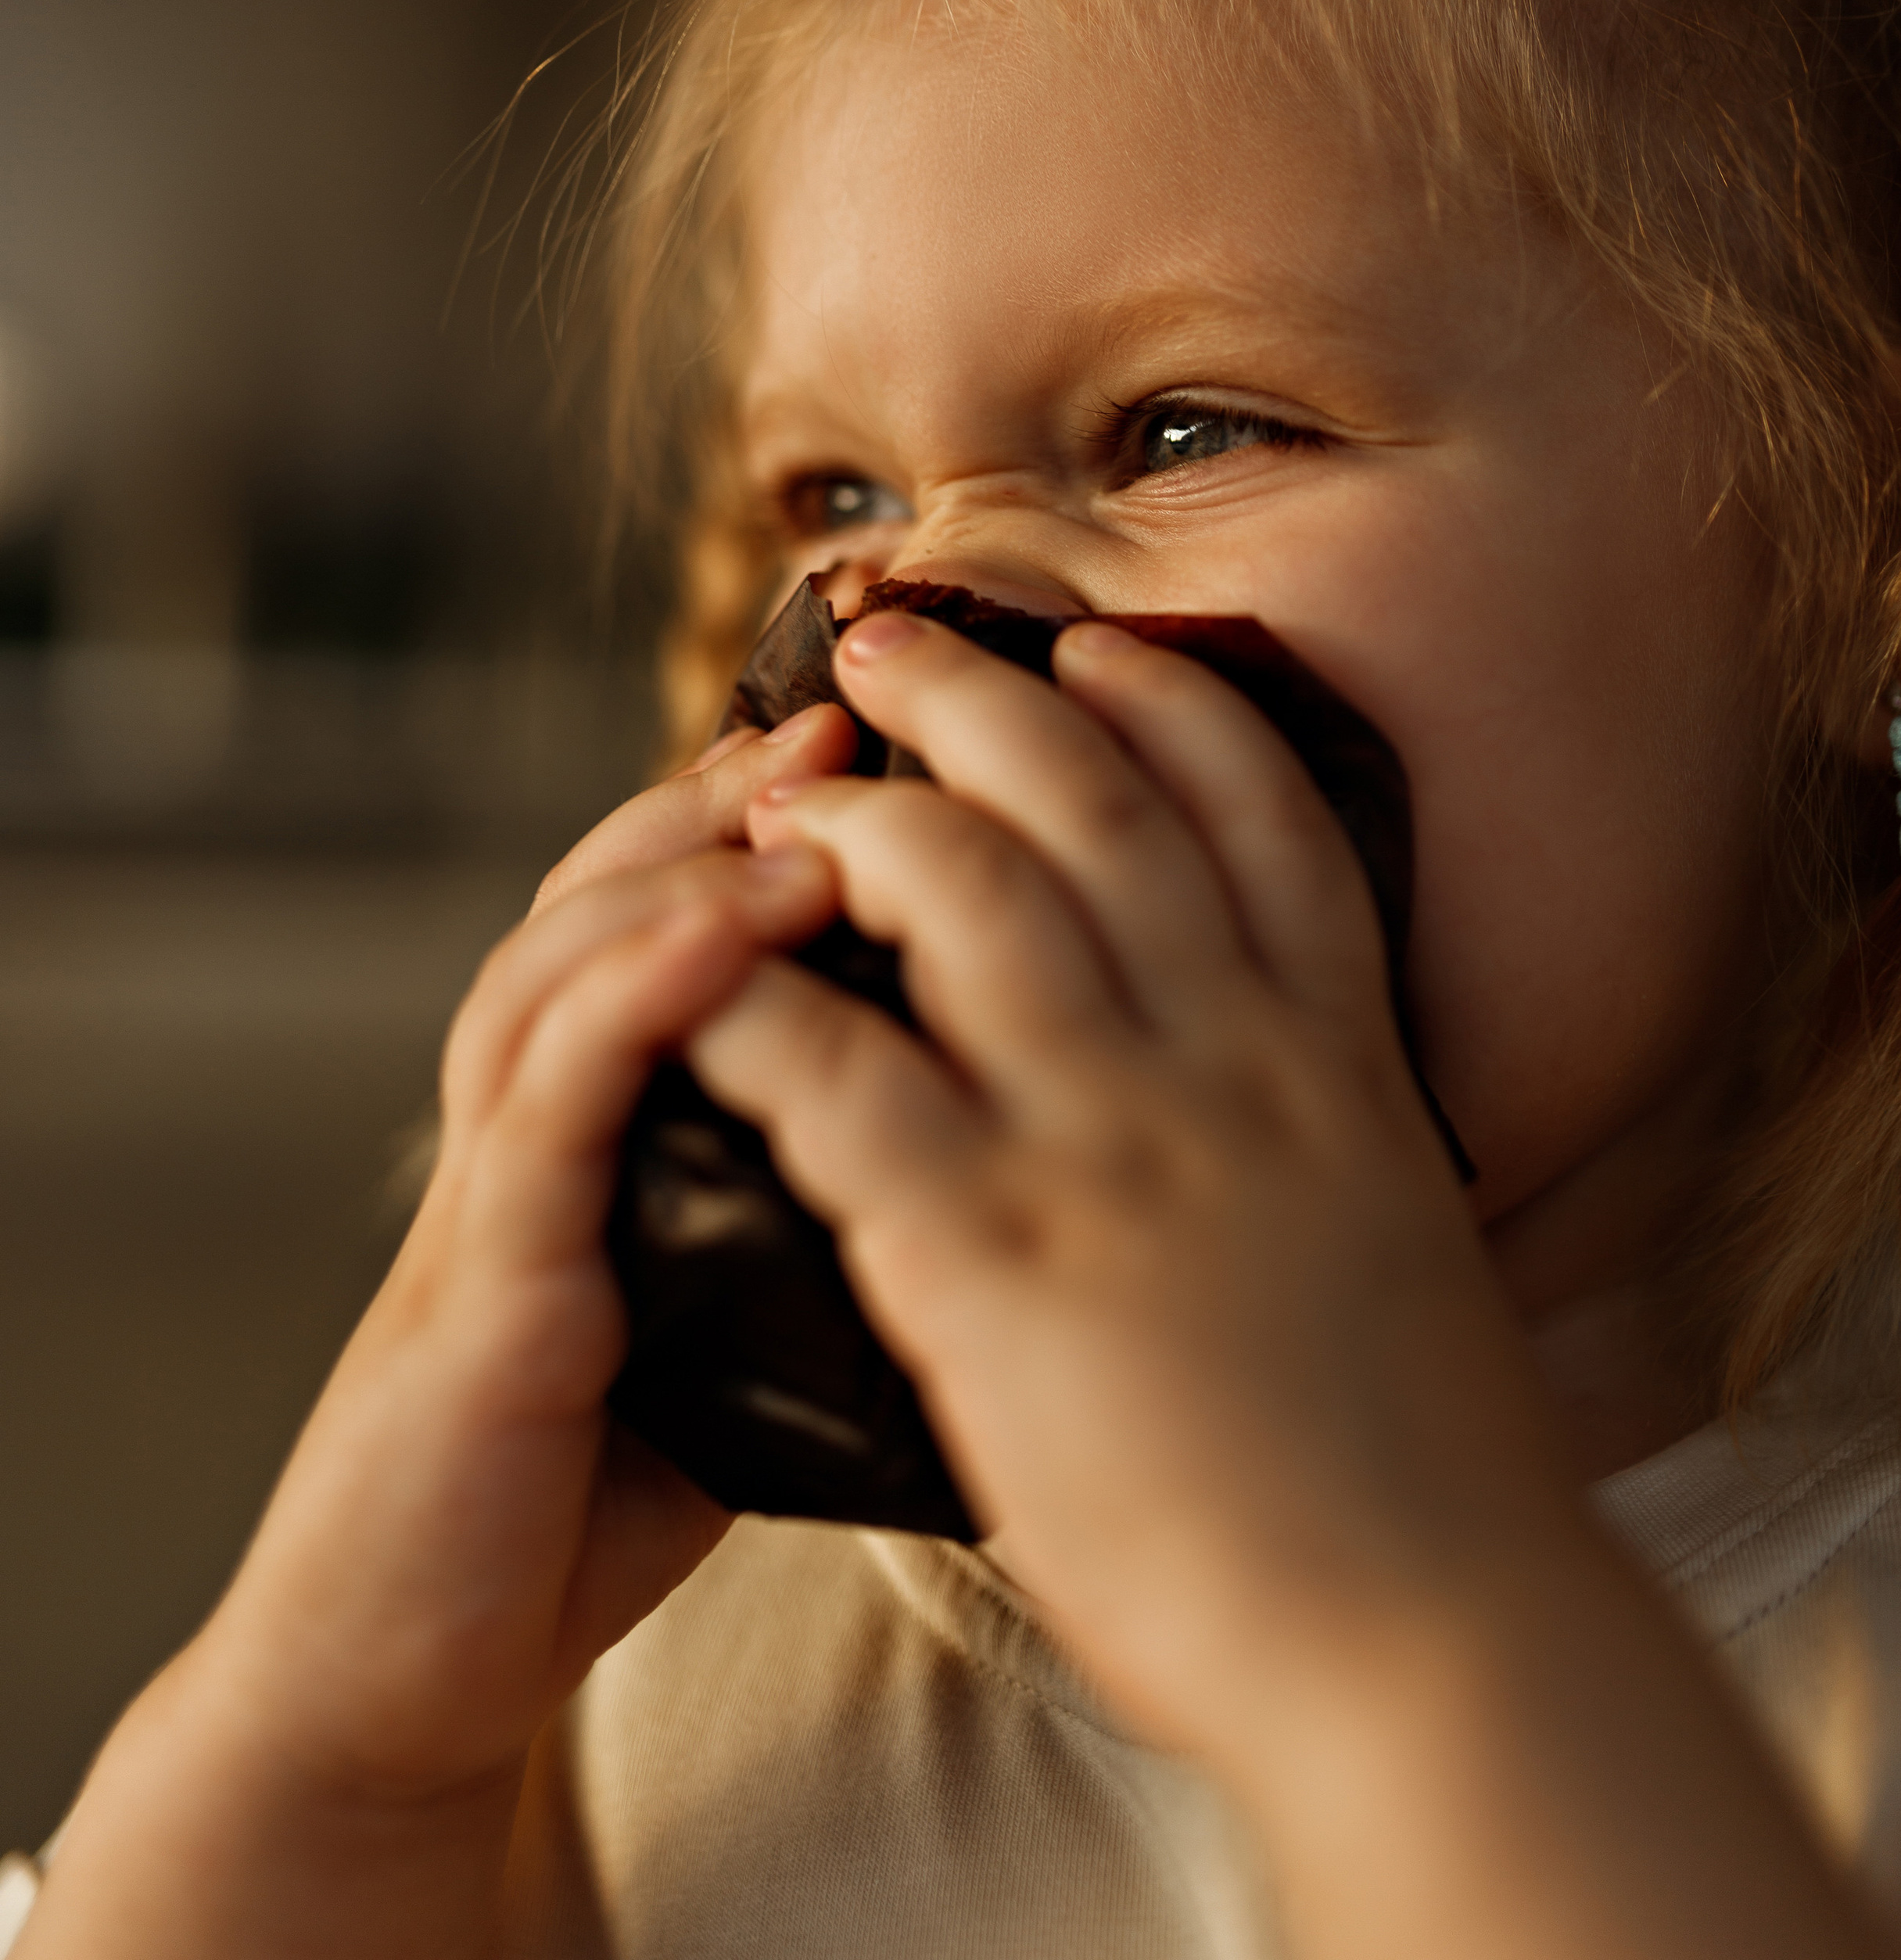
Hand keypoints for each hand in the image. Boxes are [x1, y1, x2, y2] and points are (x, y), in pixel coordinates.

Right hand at [25, 715, 849, 1959]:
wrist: (414, 1669)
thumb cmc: (587, 1492)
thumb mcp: (738, 1318)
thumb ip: (821, 1216)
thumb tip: (1000, 1143)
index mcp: (608, 1119)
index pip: (677, 909)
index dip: (774, 813)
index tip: (900, 740)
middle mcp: (542, 1123)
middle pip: (614, 892)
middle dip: (731, 794)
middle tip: (856, 717)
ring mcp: (503, 1193)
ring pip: (564, 965)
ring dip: (685, 871)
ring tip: (808, 810)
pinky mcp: (482, 1285)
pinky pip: (553, 1106)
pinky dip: (636, 1000)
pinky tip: (724, 936)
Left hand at [690, 618, 1887, 1959]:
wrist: (1438, 1645)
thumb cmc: (1427, 1489)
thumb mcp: (1404, 1251)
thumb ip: (1327, 1153)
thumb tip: (1276, 1113)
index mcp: (1338, 1061)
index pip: (1266, 816)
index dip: (1173, 706)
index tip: (1101, 648)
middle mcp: (1231, 1062)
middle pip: (1095, 803)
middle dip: (981, 698)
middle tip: (888, 649)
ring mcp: (1112, 1147)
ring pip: (966, 889)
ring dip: (858, 813)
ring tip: (777, 788)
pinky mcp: (998, 1256)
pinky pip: (842, 1080)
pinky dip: (757, 1008)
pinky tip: (696, 979)